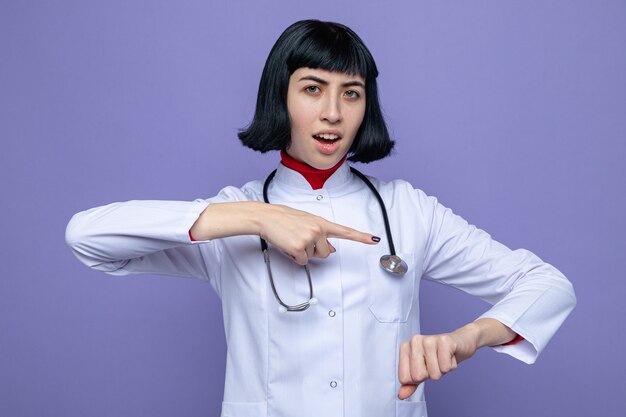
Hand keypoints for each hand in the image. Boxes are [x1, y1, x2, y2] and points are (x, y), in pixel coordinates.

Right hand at [257, 203, 378, 264]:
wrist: (267, 217)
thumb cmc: (284, 218)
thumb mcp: (306, 222)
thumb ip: (321, 234)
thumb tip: (331, 250)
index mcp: (322, 222)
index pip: (345, 231)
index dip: (361, 237)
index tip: (374, 240)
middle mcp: (318, 229)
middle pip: (326, 253)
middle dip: (314, 251)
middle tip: (300, 239)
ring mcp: (309, 238)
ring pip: (313, 257)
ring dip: (303, 253)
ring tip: (292, 240)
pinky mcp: (299, 247)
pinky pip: (302, 261)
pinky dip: (295, 257)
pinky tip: (288, 245)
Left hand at [397, 325, 479, 399]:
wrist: (458, 344)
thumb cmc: (437, 358)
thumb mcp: (422, 372)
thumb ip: (410, 384)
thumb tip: (401, 395)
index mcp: (405, 348)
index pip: (404, 378)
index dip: (417, 379)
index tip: (424, 368)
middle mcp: (414, 341)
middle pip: (418, 376)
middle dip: (430, 375)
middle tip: (435, 363)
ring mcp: (429, 339)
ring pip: (434, 373)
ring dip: (442, 371)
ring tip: (442, 359)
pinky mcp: (444, 340)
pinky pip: (446, 367)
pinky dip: (451, 366)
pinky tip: (450, 356)